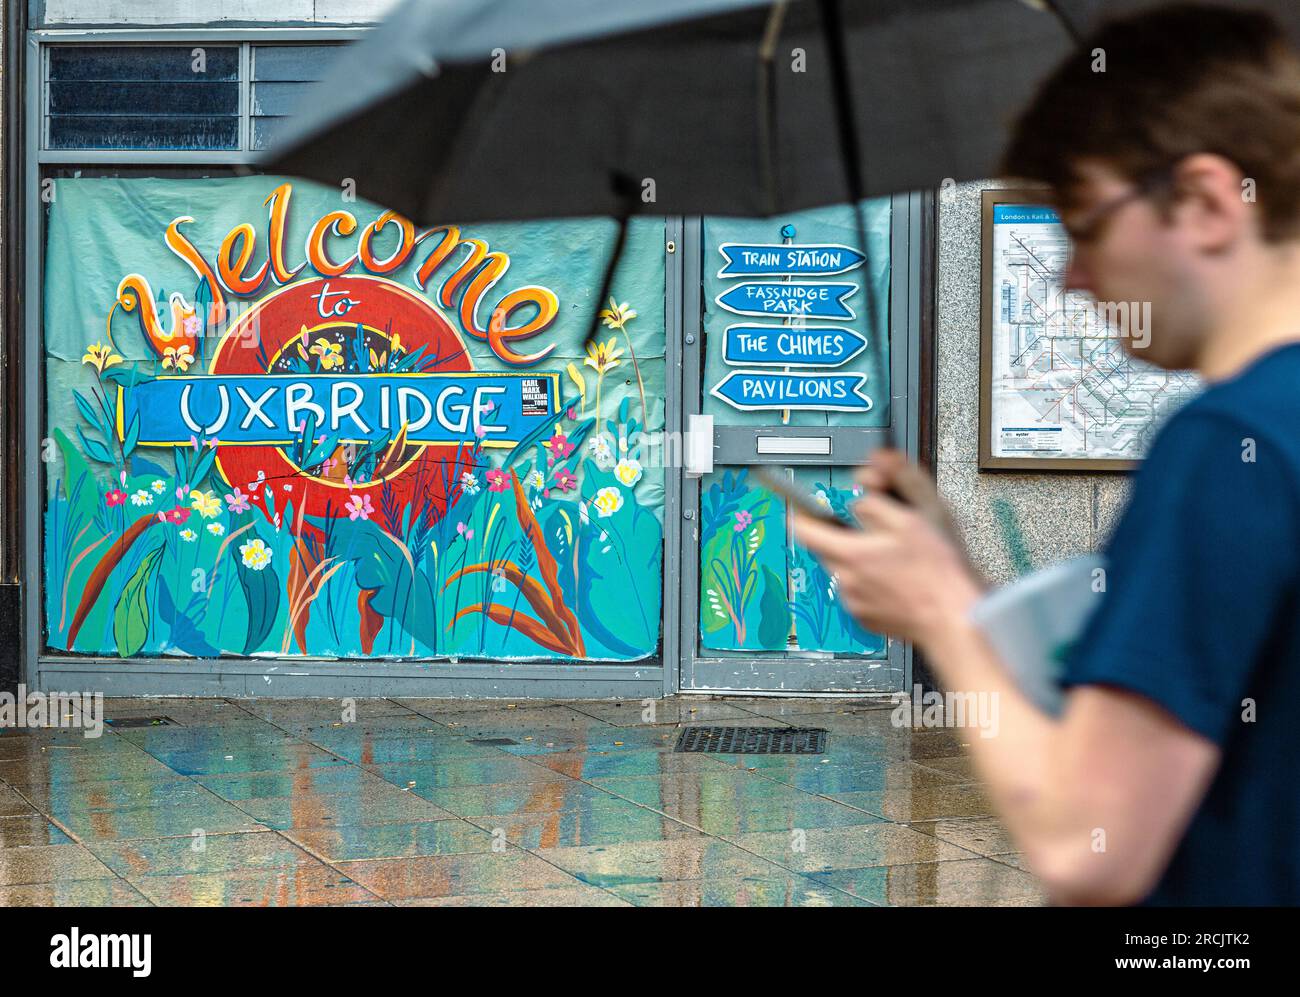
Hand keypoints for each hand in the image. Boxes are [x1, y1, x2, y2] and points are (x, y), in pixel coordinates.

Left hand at [794, 457, 983, 647]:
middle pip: (825, 547)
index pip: (802, 528)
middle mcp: (846, 579)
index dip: (804, 512)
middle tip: (871, 529)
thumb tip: (875, 465)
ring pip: (844, 569)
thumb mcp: (921, 512)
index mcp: (851, 553)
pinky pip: (858, 592)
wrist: (957, 619)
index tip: (806, 505)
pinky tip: (898, 579)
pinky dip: (871, 582)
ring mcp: (854, 602)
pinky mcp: (866, 619)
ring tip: (893, 557)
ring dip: (860, 559)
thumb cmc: (942, 570)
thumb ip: (891, 484)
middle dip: (843, 534)